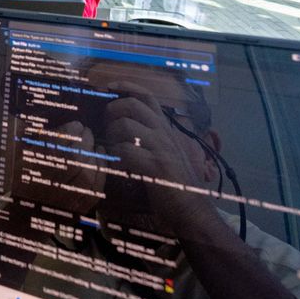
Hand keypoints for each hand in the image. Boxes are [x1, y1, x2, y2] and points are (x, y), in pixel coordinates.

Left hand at [96, 81, 216, 230]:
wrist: (193, 212)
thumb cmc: (174, 185)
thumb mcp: (163, 154)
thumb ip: (147, 139)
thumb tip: (120, 127)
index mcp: (164, 129)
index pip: (147, 96)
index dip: (126, 86)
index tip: (108, 86)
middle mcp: (164, 134)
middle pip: (131, 105)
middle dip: (112, 112)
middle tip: (106, 127)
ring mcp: (161, 149)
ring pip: (125, 126)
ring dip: (111, 137)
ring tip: (113, 152)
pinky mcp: (157, 166)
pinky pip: (126, 151)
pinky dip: (115, 158)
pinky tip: (117, 167)